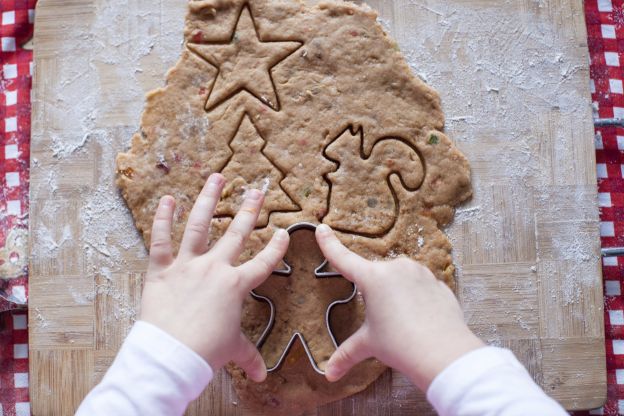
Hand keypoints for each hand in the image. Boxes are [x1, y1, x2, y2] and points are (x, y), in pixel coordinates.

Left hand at [139, 173, 289, 381]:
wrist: (172, 355)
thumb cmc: (205, 351)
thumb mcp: (231, 349)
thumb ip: (248, 356)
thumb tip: (262, 376)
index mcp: (236, 285)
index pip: (263, 263)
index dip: (276, 247)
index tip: (284, 231)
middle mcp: (215, 268)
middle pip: (236, 233)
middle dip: (250, 209)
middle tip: (258, 189)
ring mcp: (188, 265)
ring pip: (199, 225)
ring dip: (208, 199)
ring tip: (216, 177)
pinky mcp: (161, 269)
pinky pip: (161, 239)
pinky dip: (163, 218)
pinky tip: (168, 199)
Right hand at [315, 224, 483, 390]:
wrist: (443, 353)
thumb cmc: (402, 346)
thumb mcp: (370, 345)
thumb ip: (347, 354)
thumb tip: (329, 374)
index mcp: (373, 278)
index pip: (344, 259)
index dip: (330, 244)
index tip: (322, 229)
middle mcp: (396, 268)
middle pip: (375, 275)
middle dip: (374, 293)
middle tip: (381, 319)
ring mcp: (420, 273)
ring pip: (399, 279)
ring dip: (396, 294)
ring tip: (402, 322)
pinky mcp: (437, 282)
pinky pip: (420, 286)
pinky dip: (416, 299)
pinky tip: (418, 319)